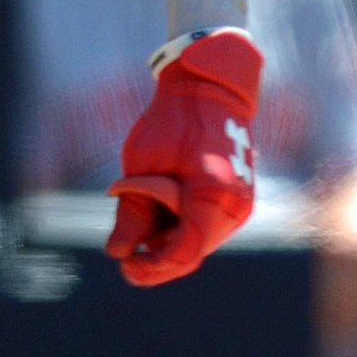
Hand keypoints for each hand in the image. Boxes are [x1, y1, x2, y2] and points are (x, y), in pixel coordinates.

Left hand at [106, 28, 263, 285]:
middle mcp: (235, 207)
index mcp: (215, 194)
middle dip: (156, 255)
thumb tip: (118, 254)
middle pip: (191, 253)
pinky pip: (203, 229)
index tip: (124, 266)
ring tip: (139, 202)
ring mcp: (238, 207)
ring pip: (196, 243)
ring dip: (164, 237)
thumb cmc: (173, 119)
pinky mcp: (233, 203)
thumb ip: (133, 210)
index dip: (152, 267)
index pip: (185, 252)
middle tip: (122, 252)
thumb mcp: (142, 162)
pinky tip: (154, 208)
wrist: (209, 89)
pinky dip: (176, 227)